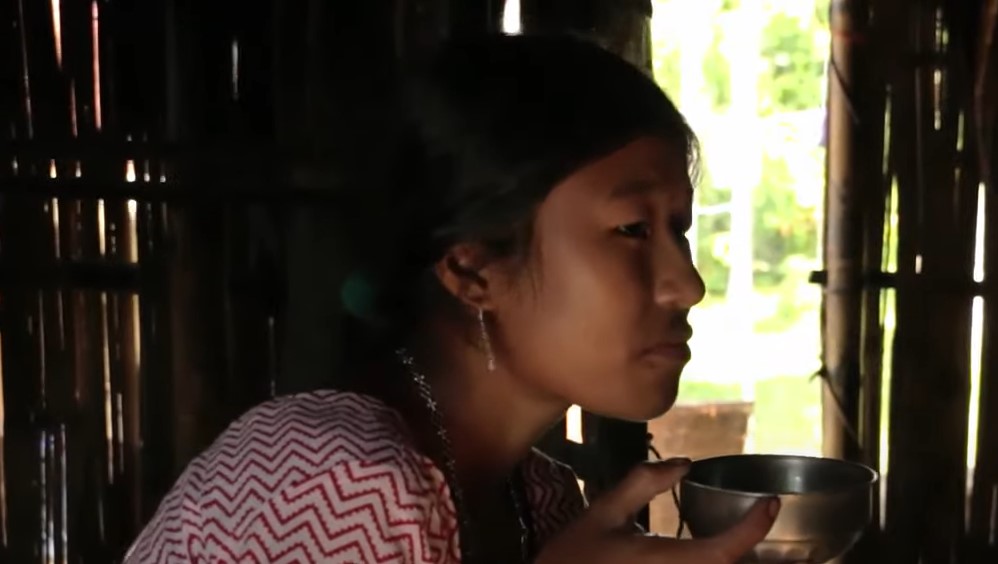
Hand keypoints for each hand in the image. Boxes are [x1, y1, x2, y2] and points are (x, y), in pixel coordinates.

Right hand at [536, 458, 779, 563]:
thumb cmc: (572, 557)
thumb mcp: (602, 512)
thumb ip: (642, 484)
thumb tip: (684, 463)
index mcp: (661, 561)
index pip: (724, 551)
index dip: (755, 528)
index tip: (771, 503)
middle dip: (775, 562)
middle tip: (805, 549)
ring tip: (787, 556)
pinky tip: (738, 560)